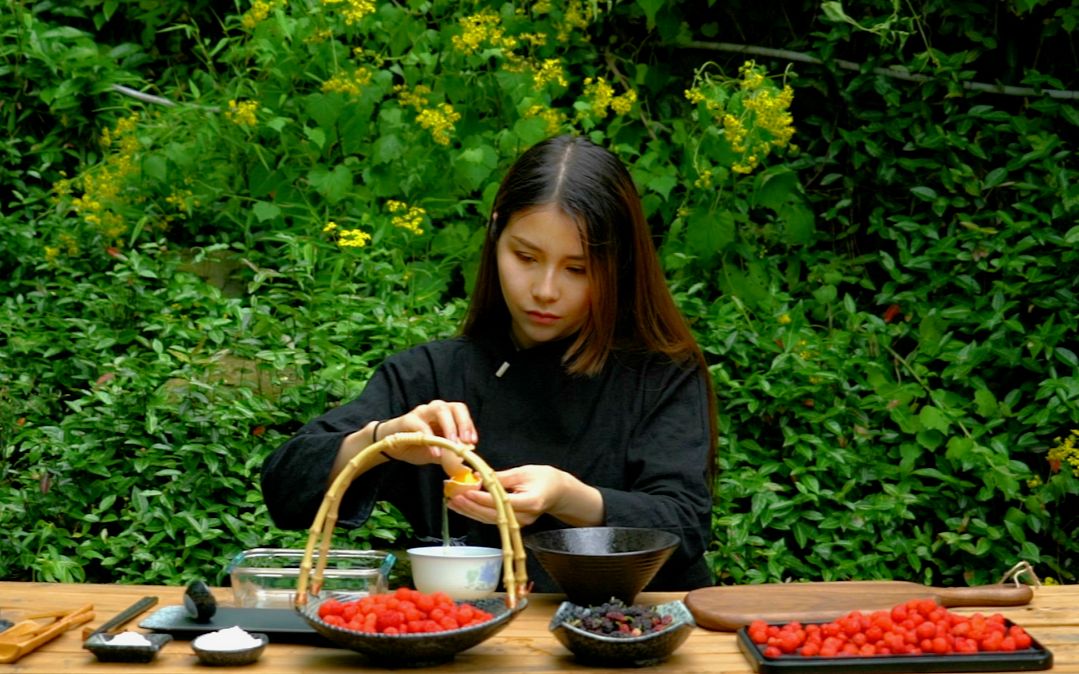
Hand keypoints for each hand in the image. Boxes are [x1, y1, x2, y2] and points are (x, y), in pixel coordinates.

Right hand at [373, 400, 475, 475]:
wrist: (390, 446)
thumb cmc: (415, 446)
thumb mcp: (436, 452)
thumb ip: (449, 455)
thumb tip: (465, 465)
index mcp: (445, 415)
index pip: (461, 413)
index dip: (469, 425)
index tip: (473, 442)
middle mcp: (435, 409)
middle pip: (454, 407)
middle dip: (463, 423)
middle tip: (466, 441)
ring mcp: (421, 412)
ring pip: (439, 409)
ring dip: (449, 426)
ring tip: (453, 444)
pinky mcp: (407, 419)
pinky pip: (421, 425)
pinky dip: (430, 438)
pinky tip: (435, 452)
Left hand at [446, 465, 603, 526]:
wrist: (559, 492)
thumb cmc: (545, 478)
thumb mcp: (524, 472)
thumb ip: (501, 477)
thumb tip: (478, 478)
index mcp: (530, 503)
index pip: (501, 502)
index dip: (482, 498)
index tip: (467, 491)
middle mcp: (524, 517)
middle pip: (493, 515)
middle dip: (471, 507)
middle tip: (453, 497)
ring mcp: (518, 523)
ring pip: (490, 520)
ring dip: (470, 511)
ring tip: (452, 502)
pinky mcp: (513, 523)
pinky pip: (492, 519)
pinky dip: (476, 513)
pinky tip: (463, 506)